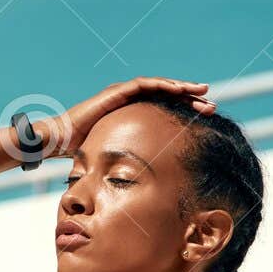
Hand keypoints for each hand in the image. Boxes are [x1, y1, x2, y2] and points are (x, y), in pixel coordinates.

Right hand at [35, 77, 215, 155]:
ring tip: (203, 93)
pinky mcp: (117, 91)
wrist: (60, 140)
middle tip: (212, 106)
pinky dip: (164, 85)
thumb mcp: (114, 155)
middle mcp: (130, 99)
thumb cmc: (82, 151)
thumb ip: (129, 161)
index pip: (163, 109)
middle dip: (190, 100)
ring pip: (160, 87)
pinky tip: (180, 89)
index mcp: (132, 113)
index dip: (184, 112)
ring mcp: (123, 92)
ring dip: (183, 89)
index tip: (205, 120)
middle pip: (166, 96)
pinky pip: (145, 85)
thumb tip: (145, 186)